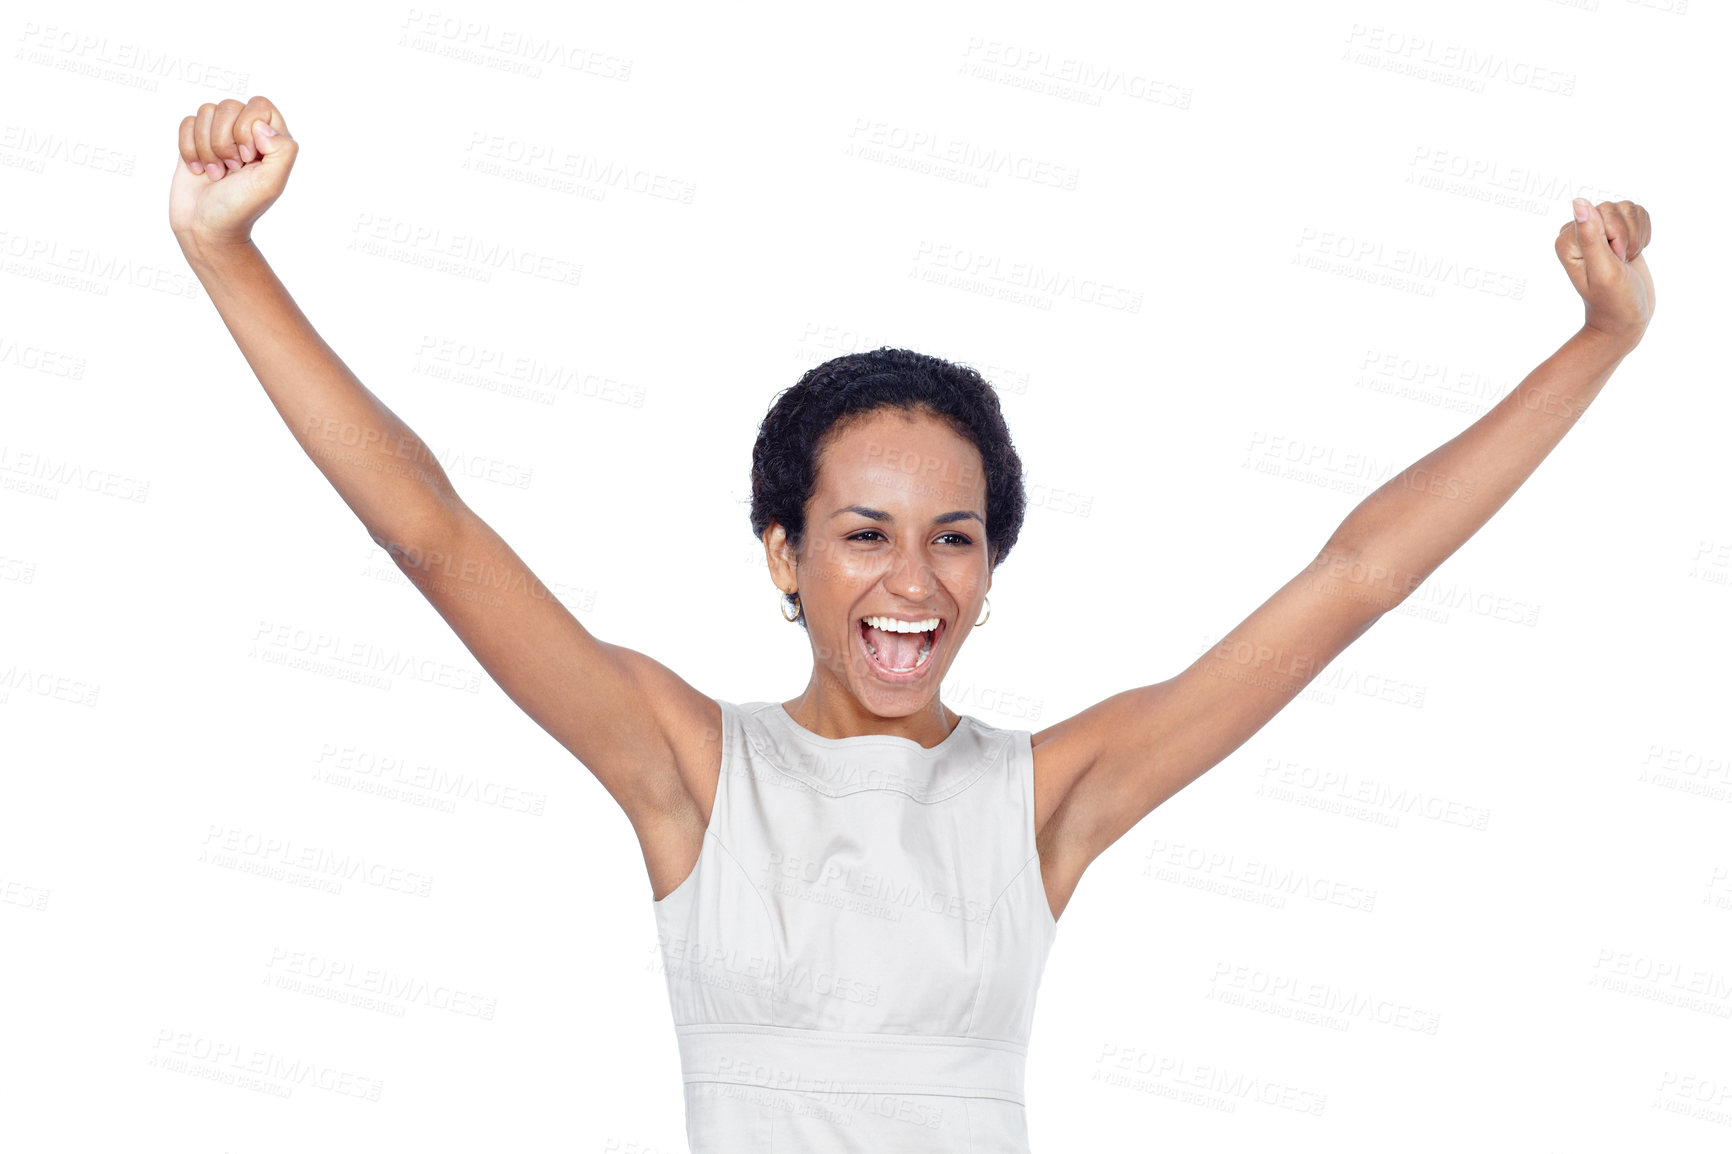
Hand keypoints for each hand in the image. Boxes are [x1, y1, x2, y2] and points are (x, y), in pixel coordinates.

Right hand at [169, 96, 297, 251]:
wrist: (206, 227)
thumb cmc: (240, 208)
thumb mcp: (271, 183)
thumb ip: (282, 150)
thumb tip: (261, 125)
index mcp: (272, 139)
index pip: (260, 105)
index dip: (247, 127)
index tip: (247, 158)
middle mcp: (247, 132)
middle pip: (229, 106)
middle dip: (224, 141)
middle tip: (231, 169)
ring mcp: (220, 134)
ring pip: (206, 111)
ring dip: (206, 147)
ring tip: (216, 172)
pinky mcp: (196, 140)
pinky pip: (187, 122)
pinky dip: (189, 148)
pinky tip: (199, 170)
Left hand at [1555, 198, 1653, 349]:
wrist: (1626, 318)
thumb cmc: (1614, 301)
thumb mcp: (1603, 270)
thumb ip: (1590, 236)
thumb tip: (1578, 201)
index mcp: (1566, 240)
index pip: (1600, 213)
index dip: (1616, 237)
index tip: (1614, 260)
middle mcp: (1578, 232)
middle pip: (1614, 207)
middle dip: (1627, 237)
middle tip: (1620, 262)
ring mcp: (1598, 230)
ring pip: (1629, 208)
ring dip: (1637, 236)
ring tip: (1626, 260)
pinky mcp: (1617, 232)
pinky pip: (1639, 213)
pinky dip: (1644, 234)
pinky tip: (1634, 254)